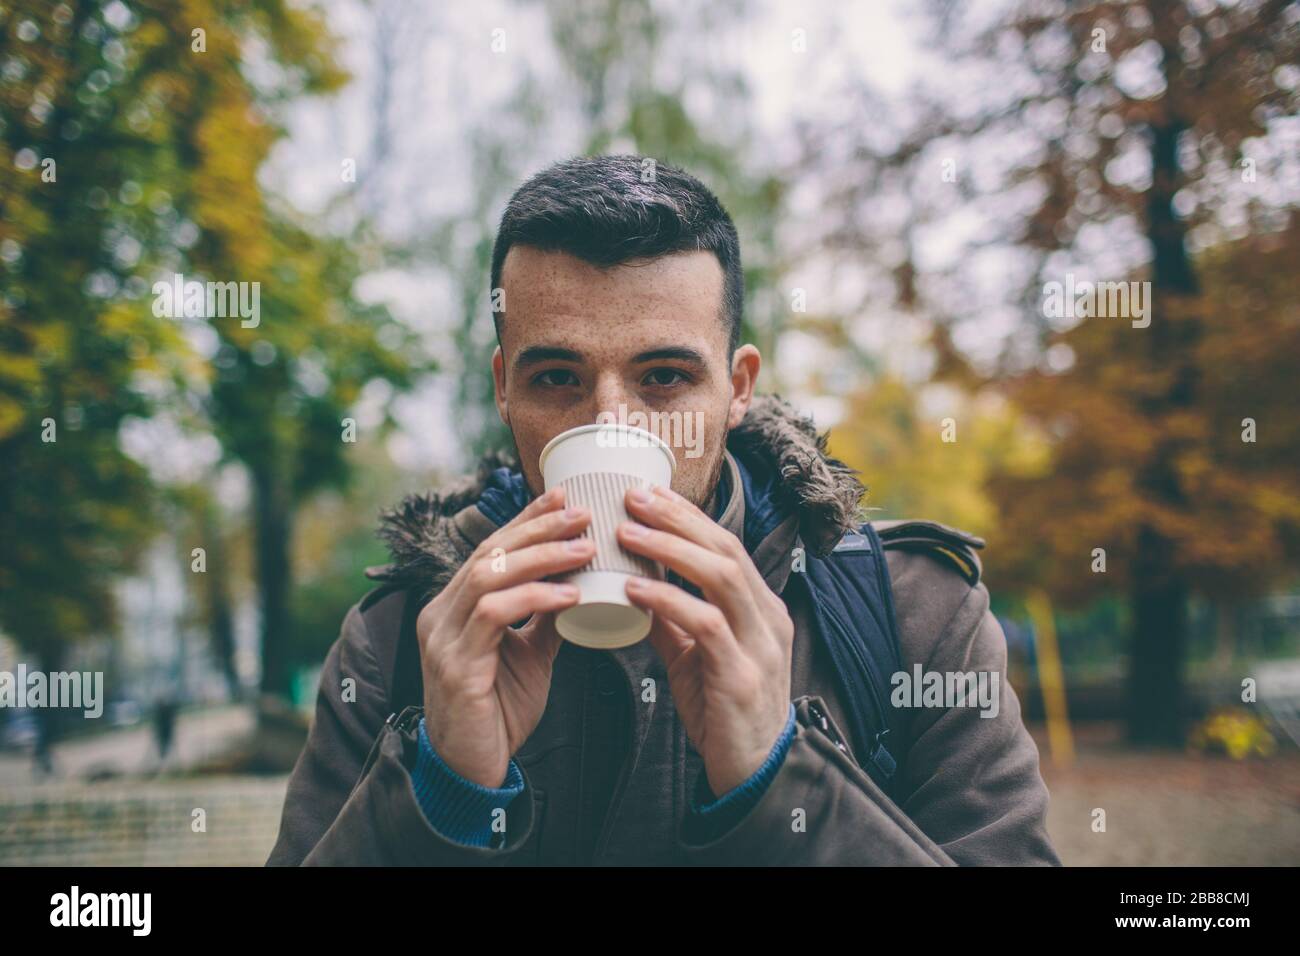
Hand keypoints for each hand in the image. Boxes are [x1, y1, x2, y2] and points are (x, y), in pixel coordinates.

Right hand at [418, 486, 593, 787]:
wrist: (472, 772)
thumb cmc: (498, 713)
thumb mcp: (530, 656)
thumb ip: (545, 619)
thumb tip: (578, 583)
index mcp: (454, 607)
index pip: (491, 549)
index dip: (527, 519)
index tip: (564, 495)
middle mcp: (440, 614)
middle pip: (490, 552)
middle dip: (538, 527)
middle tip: (582, 512)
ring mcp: (442, 638)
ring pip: (489, 575)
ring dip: (541, 556)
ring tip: (584, 547)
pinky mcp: (455, 665)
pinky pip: (495, 616)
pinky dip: (534, 598)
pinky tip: (568, 593)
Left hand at [617, 484, 793, 796]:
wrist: (754, 774)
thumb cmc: (724, 712)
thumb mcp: (695, 657)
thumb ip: (672, 621)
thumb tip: (633, 584)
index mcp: (761, 608)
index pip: (726, 545)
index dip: (687, 516)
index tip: (646, 492)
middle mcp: (769, 618)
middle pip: (727, 549)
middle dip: (678, 518)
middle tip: (632, 497)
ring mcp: (760, 646)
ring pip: (723, 576)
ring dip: (671, 549)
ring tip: (626, 532)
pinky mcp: (742, 677)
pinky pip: (705, 625)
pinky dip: (669, 600)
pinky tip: (634, 588)